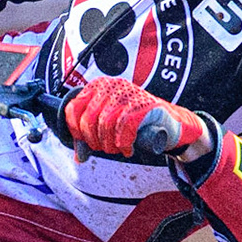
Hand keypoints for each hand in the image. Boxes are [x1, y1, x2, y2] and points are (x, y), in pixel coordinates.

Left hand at [63, 77, 208, 160]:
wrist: (169, 125)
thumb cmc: (137, 124)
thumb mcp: (109, 127)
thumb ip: (92, 138)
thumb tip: (78, 156)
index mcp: (98, 86)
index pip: (73, 108)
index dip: (75, 130)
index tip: (85, 142)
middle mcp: (111, 86)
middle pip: (88, 119)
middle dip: (94, 141)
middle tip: (106, 149)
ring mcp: (128, 93)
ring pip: (105, 124)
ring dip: (109, 144)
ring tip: (118, 149)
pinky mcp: (142, 105)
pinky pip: (124, 126)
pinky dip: (123, 142)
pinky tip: (128, 148)